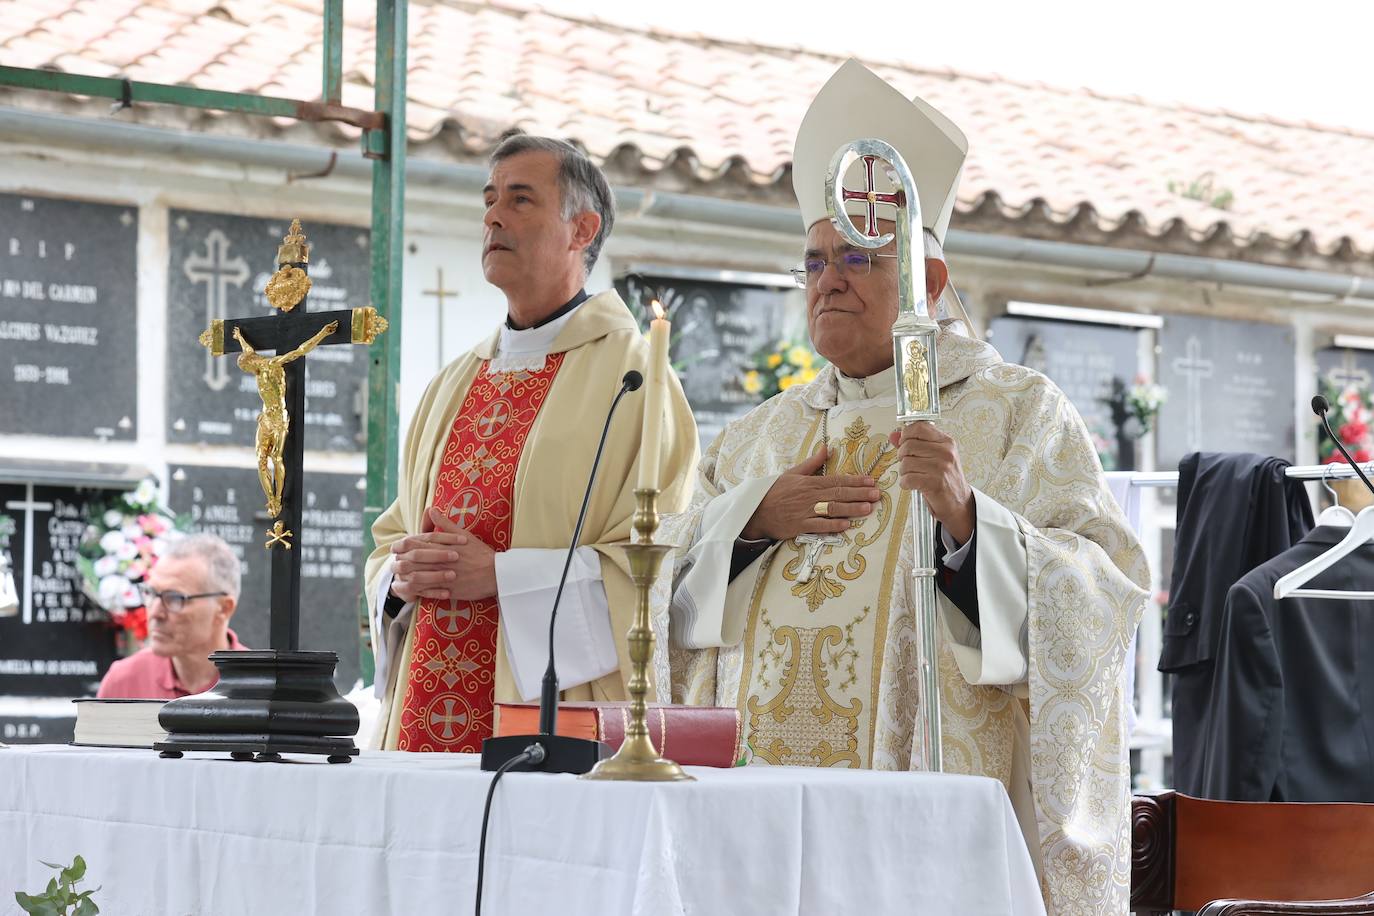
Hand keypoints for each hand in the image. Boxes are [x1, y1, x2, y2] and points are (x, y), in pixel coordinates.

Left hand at [388, 507, 498, 602]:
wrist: (496, 573)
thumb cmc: (481, 554)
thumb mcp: (464, 535)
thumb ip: (445, 524)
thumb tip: (432, 509)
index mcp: (443, 546)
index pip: (416, 544)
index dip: (402, 546)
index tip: (395, 547)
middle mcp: (441, 560)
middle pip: (413, 561)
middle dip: (400, 562)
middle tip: (393, 563)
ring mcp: (443, 576)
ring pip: (417, 577)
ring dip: (406, 578)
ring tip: (398, 579)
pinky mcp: (448, 590)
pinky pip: (428, 592)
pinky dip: (417, 592)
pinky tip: (410, 592)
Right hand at [741, 446, 880, 541]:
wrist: (755, 511)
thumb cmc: (775, 492)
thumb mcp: (793, 473)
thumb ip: (812, 462)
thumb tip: (827, 448)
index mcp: (809, 482)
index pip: (836, 480)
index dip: (855, 481)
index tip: (870, 481)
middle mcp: (810, 496)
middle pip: (839, 494)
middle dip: (859, 494)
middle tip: (876, 494)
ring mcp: (805, 511)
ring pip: (832, 509)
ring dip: (851, 508)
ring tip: (867, 508)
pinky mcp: (799, 526)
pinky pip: (819, 525)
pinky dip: (833, 525)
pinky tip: (846, 525)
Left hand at [889, 424, 974, 544]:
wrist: (959, 503)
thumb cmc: (946, 479)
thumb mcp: (934, 457)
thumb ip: (914, 444)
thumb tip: (894, 435)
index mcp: (946, 442)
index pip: (919, 427)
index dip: (906, 435)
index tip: (905, 443)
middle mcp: (945, 452)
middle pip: (908, 445)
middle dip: (902, 456)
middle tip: (909, 464)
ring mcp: (941, 468)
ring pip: (906, 462)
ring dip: (904, 472)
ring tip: (913, 476)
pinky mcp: (935, 483)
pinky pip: (908, 478)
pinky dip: (905, 483)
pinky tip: (912, 485)